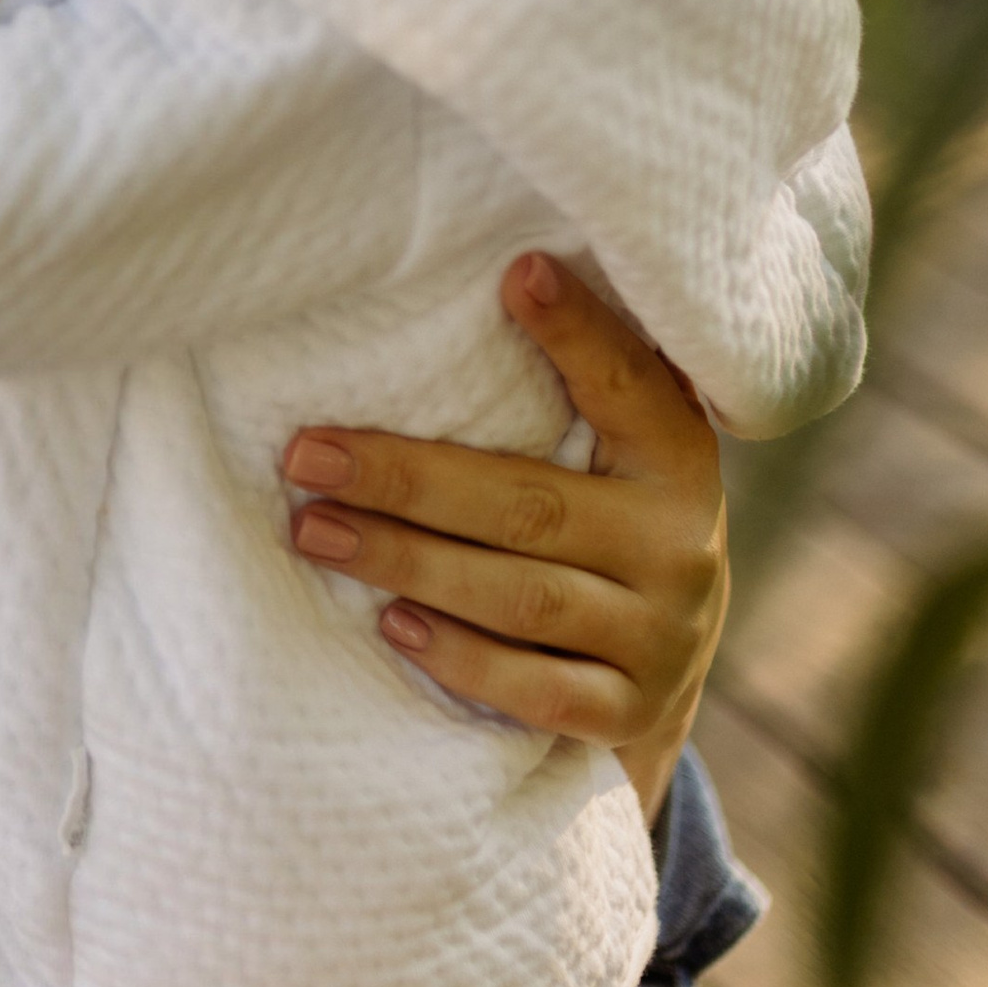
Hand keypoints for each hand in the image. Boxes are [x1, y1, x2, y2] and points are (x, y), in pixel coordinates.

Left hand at [280, 254, 726, 819]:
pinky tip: (393, 625)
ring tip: (317, 531)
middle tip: (306, 456)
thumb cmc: (602, 539)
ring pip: (523, 596)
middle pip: (530, 505)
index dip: (580, 332)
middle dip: (407, 477)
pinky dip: (462, 658)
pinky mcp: (630, 715)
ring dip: (409, 561)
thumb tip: (480, 294)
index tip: (517, 272)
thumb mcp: (611, 466)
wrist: (659, 682)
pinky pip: (537, 690)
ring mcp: (662, 640)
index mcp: (678, 462)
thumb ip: (569, 403)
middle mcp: (681, 547)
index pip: (629, 388)